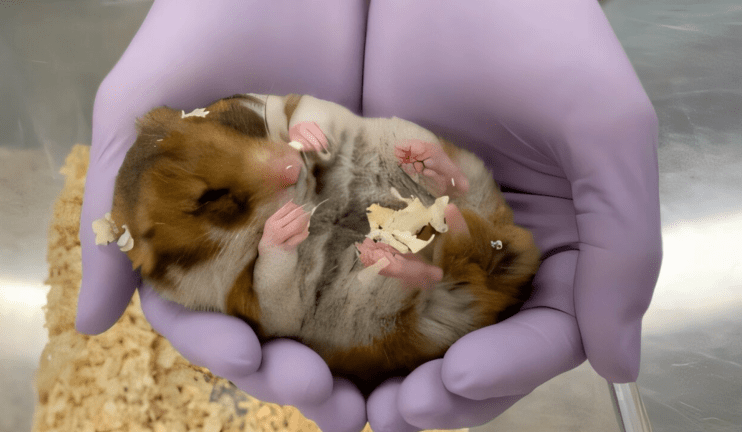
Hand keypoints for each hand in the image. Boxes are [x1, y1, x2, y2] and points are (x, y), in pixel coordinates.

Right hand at [77, 2, 368, 430]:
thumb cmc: (212, 19)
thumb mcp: (143, 106)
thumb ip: (115, 208)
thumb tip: (92, 324)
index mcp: (209, 224)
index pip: (205, 308)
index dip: (219, 342)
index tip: (245, 353)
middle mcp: (270, 232)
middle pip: (277, 326)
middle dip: (289, 367)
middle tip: (318, 390)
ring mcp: (332, 217)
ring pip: (339, 313)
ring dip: (350, 363)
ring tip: (369, 393)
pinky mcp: (389, 193)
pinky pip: (402, 258)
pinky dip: (407, 304)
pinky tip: (422, 338)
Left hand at [362, 0, 661, 429]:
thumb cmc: (538, 34)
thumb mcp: (602, 132)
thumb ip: (622, 248)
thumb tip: (621, 364)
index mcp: (554, 244)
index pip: (541, 336)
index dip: (505, 373)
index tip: (458, 383)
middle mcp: (487, 251)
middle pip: (468, 349)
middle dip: (434, 391)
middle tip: (393, 411)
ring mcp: (418, 235)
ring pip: (401, 329)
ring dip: (372, 372)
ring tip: (337, 392)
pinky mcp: (358, 211)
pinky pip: (341, 277)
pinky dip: (324, 316)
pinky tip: (298, 337)